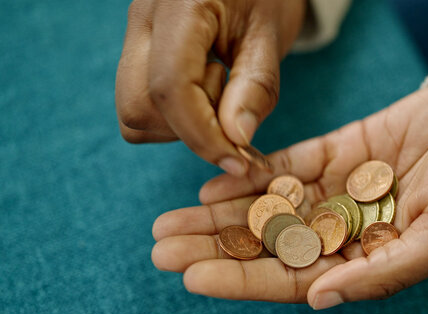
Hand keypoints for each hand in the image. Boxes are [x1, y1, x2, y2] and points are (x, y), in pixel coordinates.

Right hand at [115, 0, 305, 175]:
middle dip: (188, 129)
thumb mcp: (271, 37)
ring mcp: (133, 35)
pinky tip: (203, 93)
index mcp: (180, 7)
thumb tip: (234, 139)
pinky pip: (139, 105)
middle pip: (138, 105)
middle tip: (232, 112)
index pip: (170, 86)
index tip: (236, 160)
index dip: (202, 135)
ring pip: (134, 112)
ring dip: (181, 124)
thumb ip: (255, 88)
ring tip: (220, 91)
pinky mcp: (136, 51)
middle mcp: (144, 19)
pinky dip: (173, 117)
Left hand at [151, 84, 427, 308]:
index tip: (193, 276)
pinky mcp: (341, 150)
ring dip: (222, 212)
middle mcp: (345, 230)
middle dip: (216, 246)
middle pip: (269, 243)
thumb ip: (379, 273)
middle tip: (162, 248)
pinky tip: (216, 183)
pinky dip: (253, 173)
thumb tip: (319, 299)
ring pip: (269, 205)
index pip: (293, 278)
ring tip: (172, 220)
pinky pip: (289, 164)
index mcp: (366, 261)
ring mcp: (340, 189)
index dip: (243, 277)